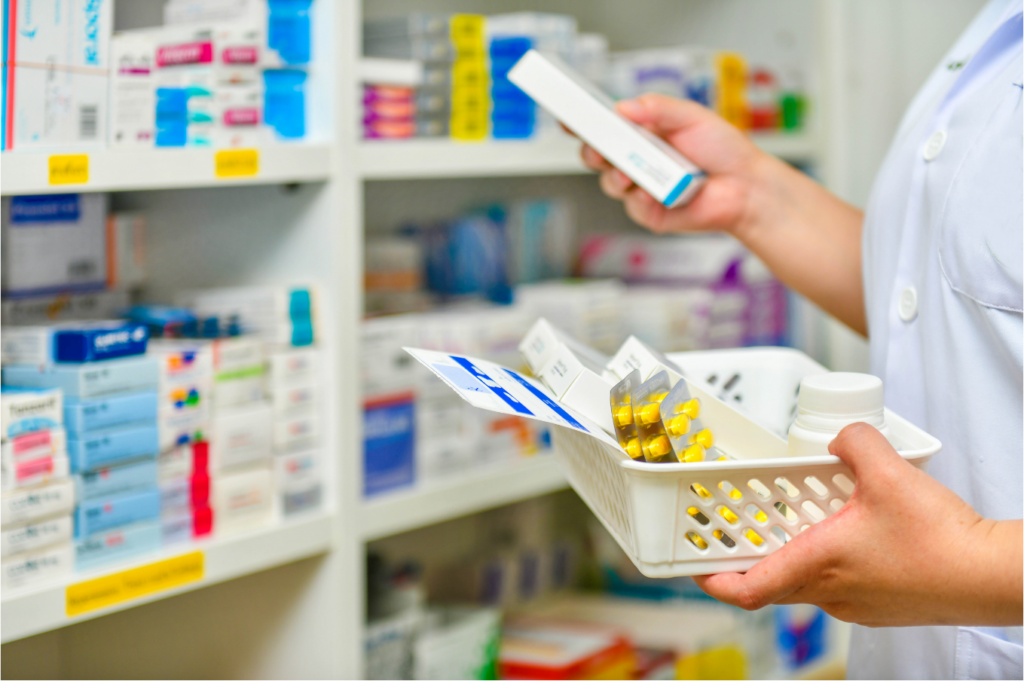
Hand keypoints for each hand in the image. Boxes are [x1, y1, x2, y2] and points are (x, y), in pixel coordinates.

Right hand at [580, 93, 773, 236]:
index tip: (569, 116)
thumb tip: (624, 107)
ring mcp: (641, 188)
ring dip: (616, 174)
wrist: (746, 186)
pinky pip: (632, 205)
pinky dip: (639, 196)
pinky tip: (653, 190)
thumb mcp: (691, 116)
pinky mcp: (650, 212)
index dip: (584, 123)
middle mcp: (638, 161)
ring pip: (610, 182)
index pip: (605, 128)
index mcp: (643, 134)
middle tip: (598, 144)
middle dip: (592, 150)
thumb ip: (657, 108)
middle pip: (597, 156)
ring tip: (630, 169)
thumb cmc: (723, 151)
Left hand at [693, 424, 994, 626]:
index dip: (713, 578)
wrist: (992, 577)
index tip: (696, 565)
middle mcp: (830, 593)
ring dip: (796, 555)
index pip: (747, 588)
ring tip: (802, 522)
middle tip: (743, 531)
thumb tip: (841, 436)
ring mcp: (857, 606)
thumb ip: (853, 442)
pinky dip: (830, 562)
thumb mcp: (888, 471)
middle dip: (753, 557)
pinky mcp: (882, 606)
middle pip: (772, 583)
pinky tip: (852, 534)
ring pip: (807, 583)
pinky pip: (840, 586)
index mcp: (816, 565)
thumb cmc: (941, 541)